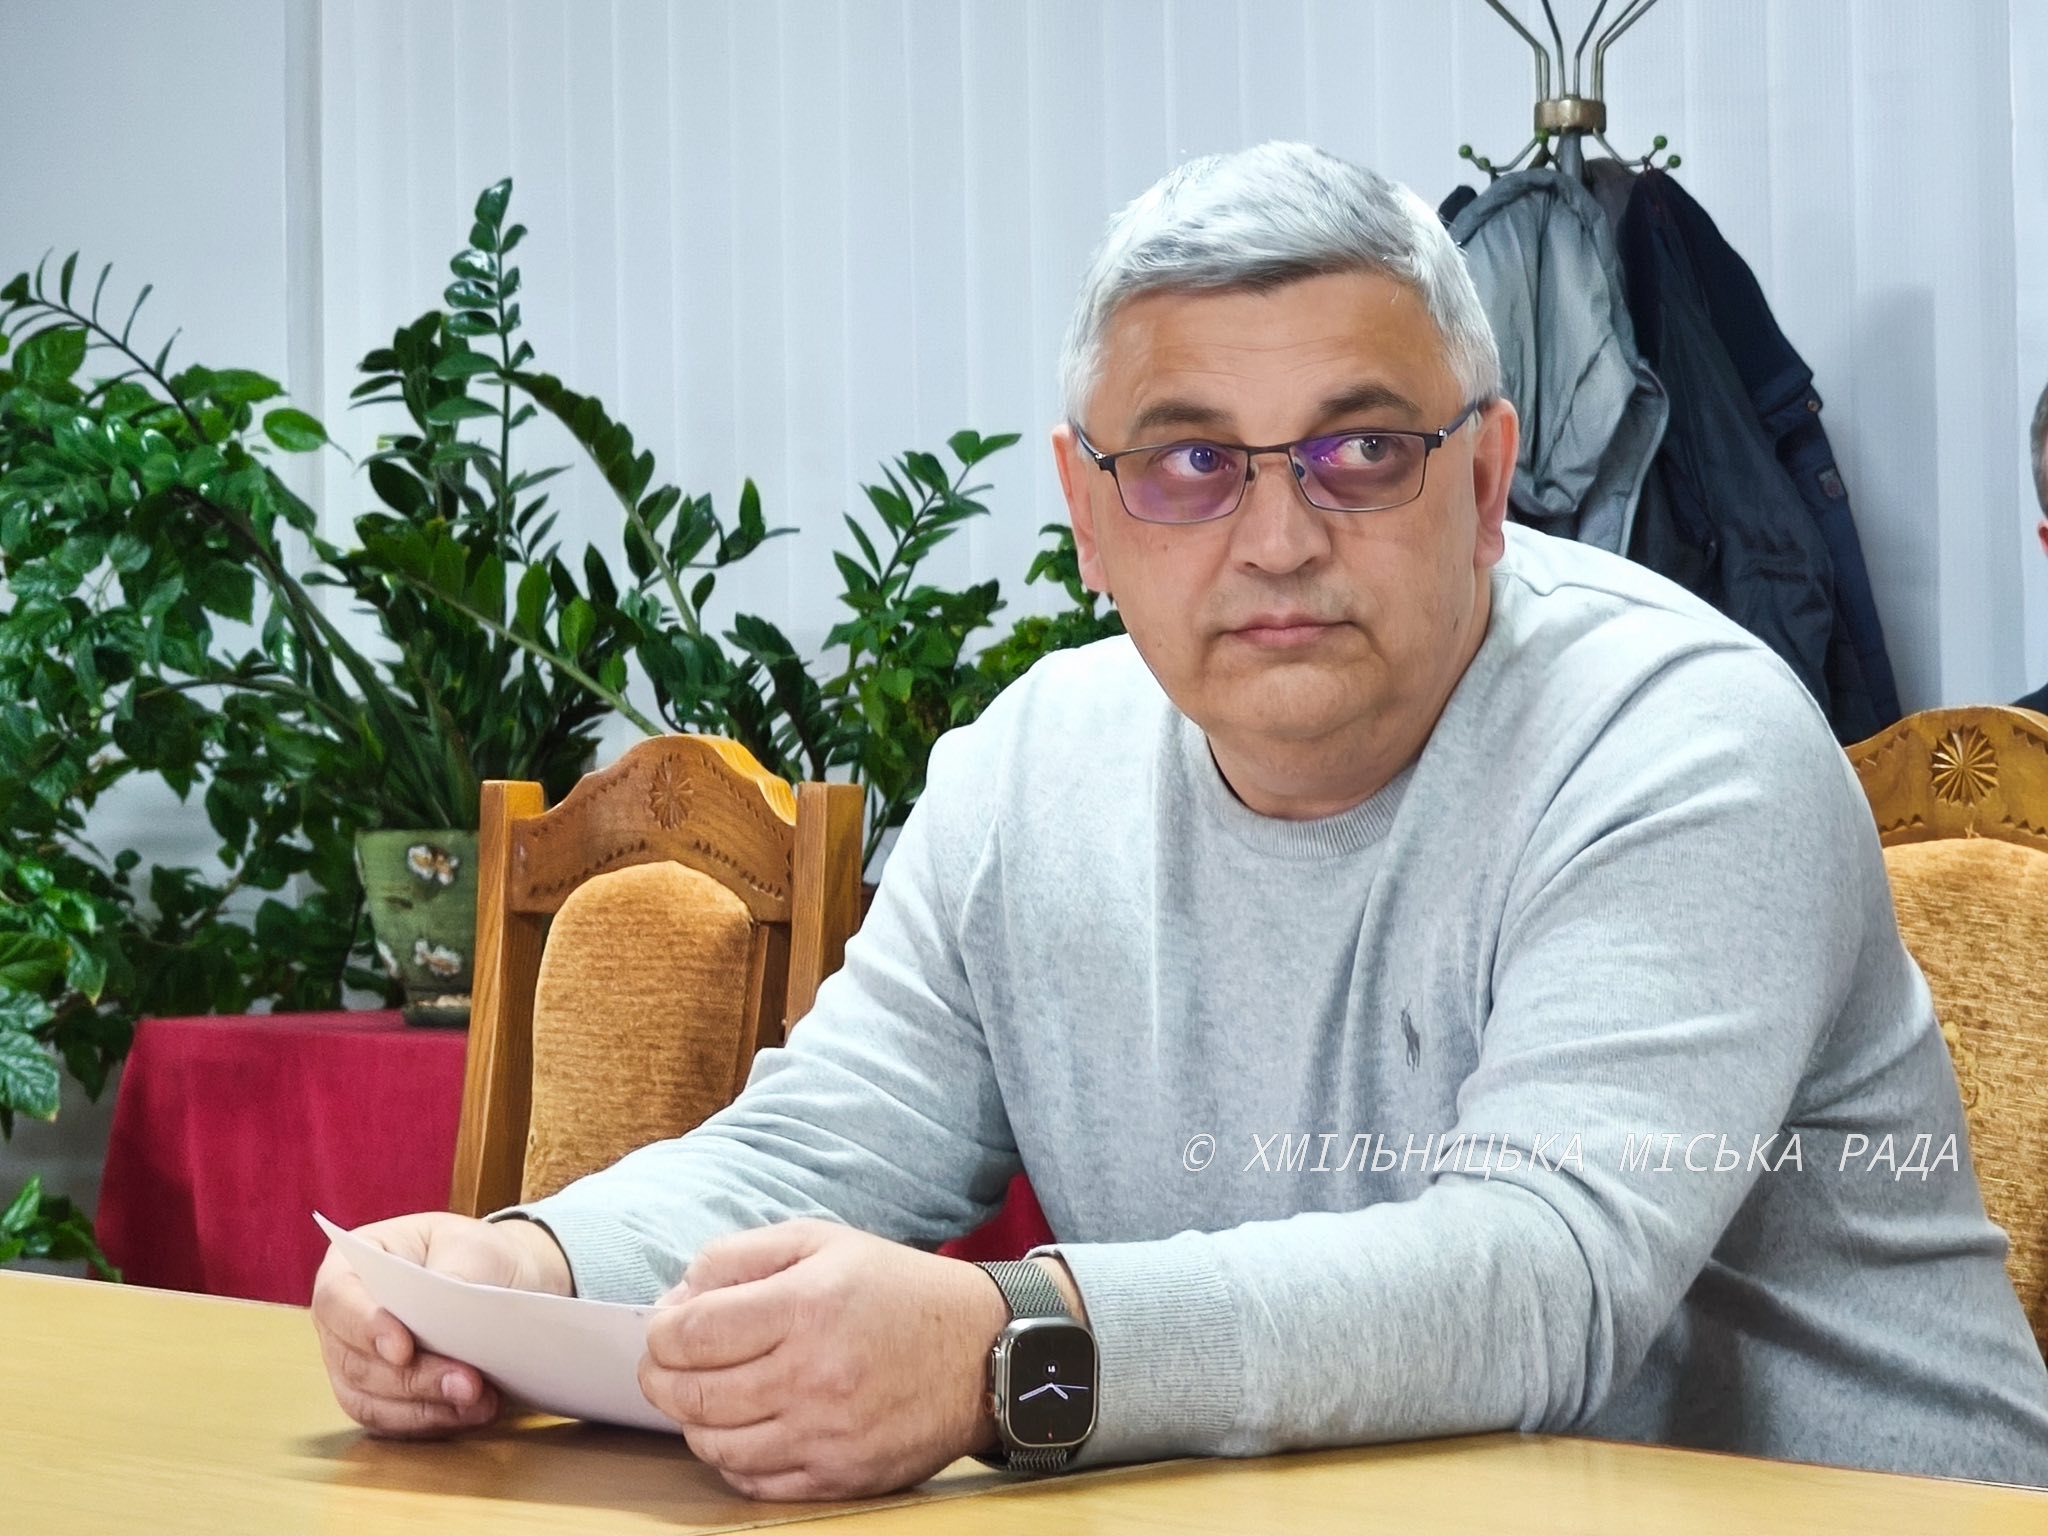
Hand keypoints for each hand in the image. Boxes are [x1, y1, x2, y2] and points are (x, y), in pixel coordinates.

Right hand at [312, 1211, 572, 1437]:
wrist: (499, 1284)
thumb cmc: (474, 1255)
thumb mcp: (472, 1247)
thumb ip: (454, 1275)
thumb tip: (441, 1312)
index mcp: (350, 1267)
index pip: (337, 1299)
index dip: (365, 1327)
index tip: (404, 1350)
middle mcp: (342, 1322)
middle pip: (355, 1362)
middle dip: (413, 1379)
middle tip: (468, 1384)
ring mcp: (355, 1365)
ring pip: (370, 1402)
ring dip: (426, 1408)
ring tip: (481, 1402)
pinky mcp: (379, 1400)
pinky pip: (393, 1424)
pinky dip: (433, 1422)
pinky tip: (474, 1413)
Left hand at [639, 1219, 1023, 1500]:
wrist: (981, 1353)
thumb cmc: (894, 1290)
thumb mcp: (821, 1241)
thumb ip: (739, 1257)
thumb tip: (676, 1299)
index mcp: (806, 1306)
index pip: (690, 1333)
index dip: (660, 1331)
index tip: (665, 1327)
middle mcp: (813, 1375)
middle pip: (692, 1394)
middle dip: (660, 1377)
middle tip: (665, 1365)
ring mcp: (826, 1434)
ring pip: (715, 1445)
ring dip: (693, 1421)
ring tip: (705, 1396)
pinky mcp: (840, 1476)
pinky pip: (753, 1482)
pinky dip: (731, 1459)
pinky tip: (742, 1428)